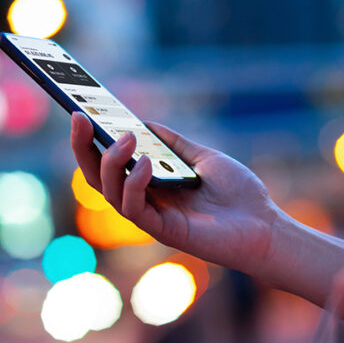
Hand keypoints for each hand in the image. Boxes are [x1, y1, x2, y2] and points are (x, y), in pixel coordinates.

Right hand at [69, 112, 279, 274]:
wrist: (265, 224)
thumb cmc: (239, 195)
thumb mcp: (203, 157)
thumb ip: (173, 143)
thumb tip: (143, 123)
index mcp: (150, 184)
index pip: (108, 163)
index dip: (89, 140)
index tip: (80, 111)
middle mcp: (145, 201)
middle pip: (98, 177)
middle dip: (82, 148)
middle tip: (78, 118)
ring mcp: (152, 218)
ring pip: (110, 193)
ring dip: (111, 163)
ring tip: (125, 139)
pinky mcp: (164, 231)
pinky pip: (135, 210)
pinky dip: (134, 185)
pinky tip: (146, 164)